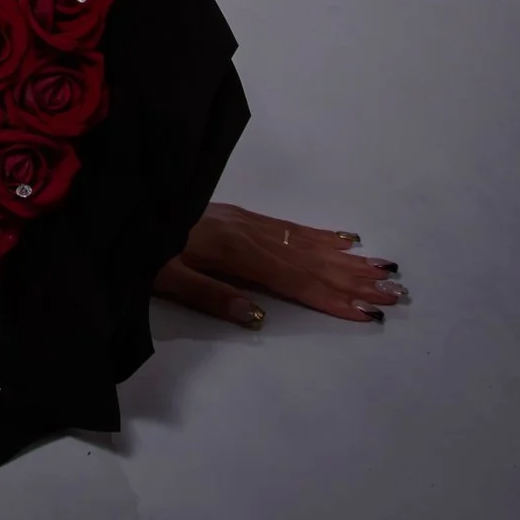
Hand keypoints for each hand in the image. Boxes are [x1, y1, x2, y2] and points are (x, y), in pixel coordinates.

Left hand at [153, 202, 407, 326]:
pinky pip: (289, 226)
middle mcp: (248, 234)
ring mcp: (247, 221)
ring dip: (346, 258)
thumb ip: (210, 296)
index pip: (293, 281)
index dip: (331, 298)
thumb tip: (257, 317)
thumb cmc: (138, 247)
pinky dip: (320, 234)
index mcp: (234, 253)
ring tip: (384, 269)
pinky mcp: (240, 214)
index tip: (368, 313)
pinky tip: (343, 239)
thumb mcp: (164, 277)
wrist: (123, 203)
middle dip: (353, 279)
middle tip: (396, 292)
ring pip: (306, 243)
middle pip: (310, 261)